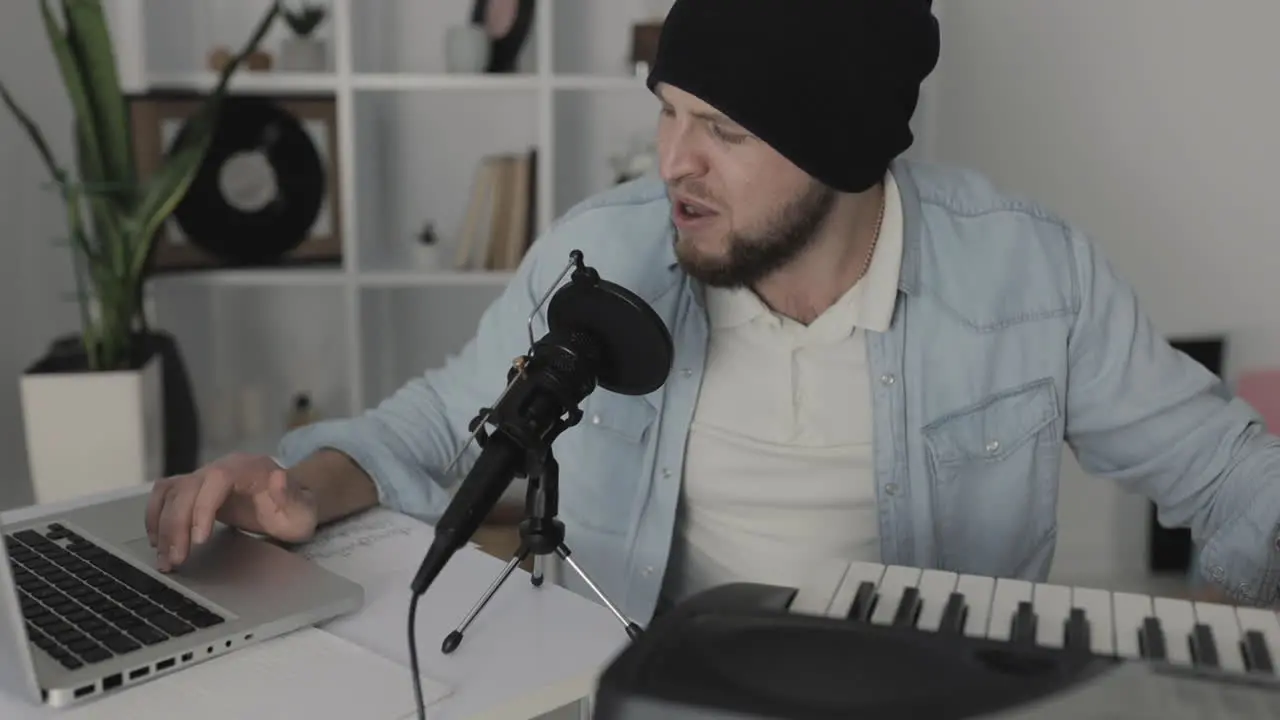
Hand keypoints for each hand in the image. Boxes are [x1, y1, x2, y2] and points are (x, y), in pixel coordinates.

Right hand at [146, 452, 317, 570]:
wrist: (291, 503)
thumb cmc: (297, 509)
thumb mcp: (303, 508)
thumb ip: (291, 495)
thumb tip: (279, 477)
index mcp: (250, 468)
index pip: (218, 479)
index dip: (204, 507)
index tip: (199, 539)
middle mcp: (223, 467)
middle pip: (189, 488)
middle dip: (177, 525)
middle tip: (177, 560)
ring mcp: (206, 476)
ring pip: (172, 493)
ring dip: (162, 525)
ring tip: (165, 558)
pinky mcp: (195, 490)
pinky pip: (165, 495)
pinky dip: (156, 516)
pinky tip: (158, 542)